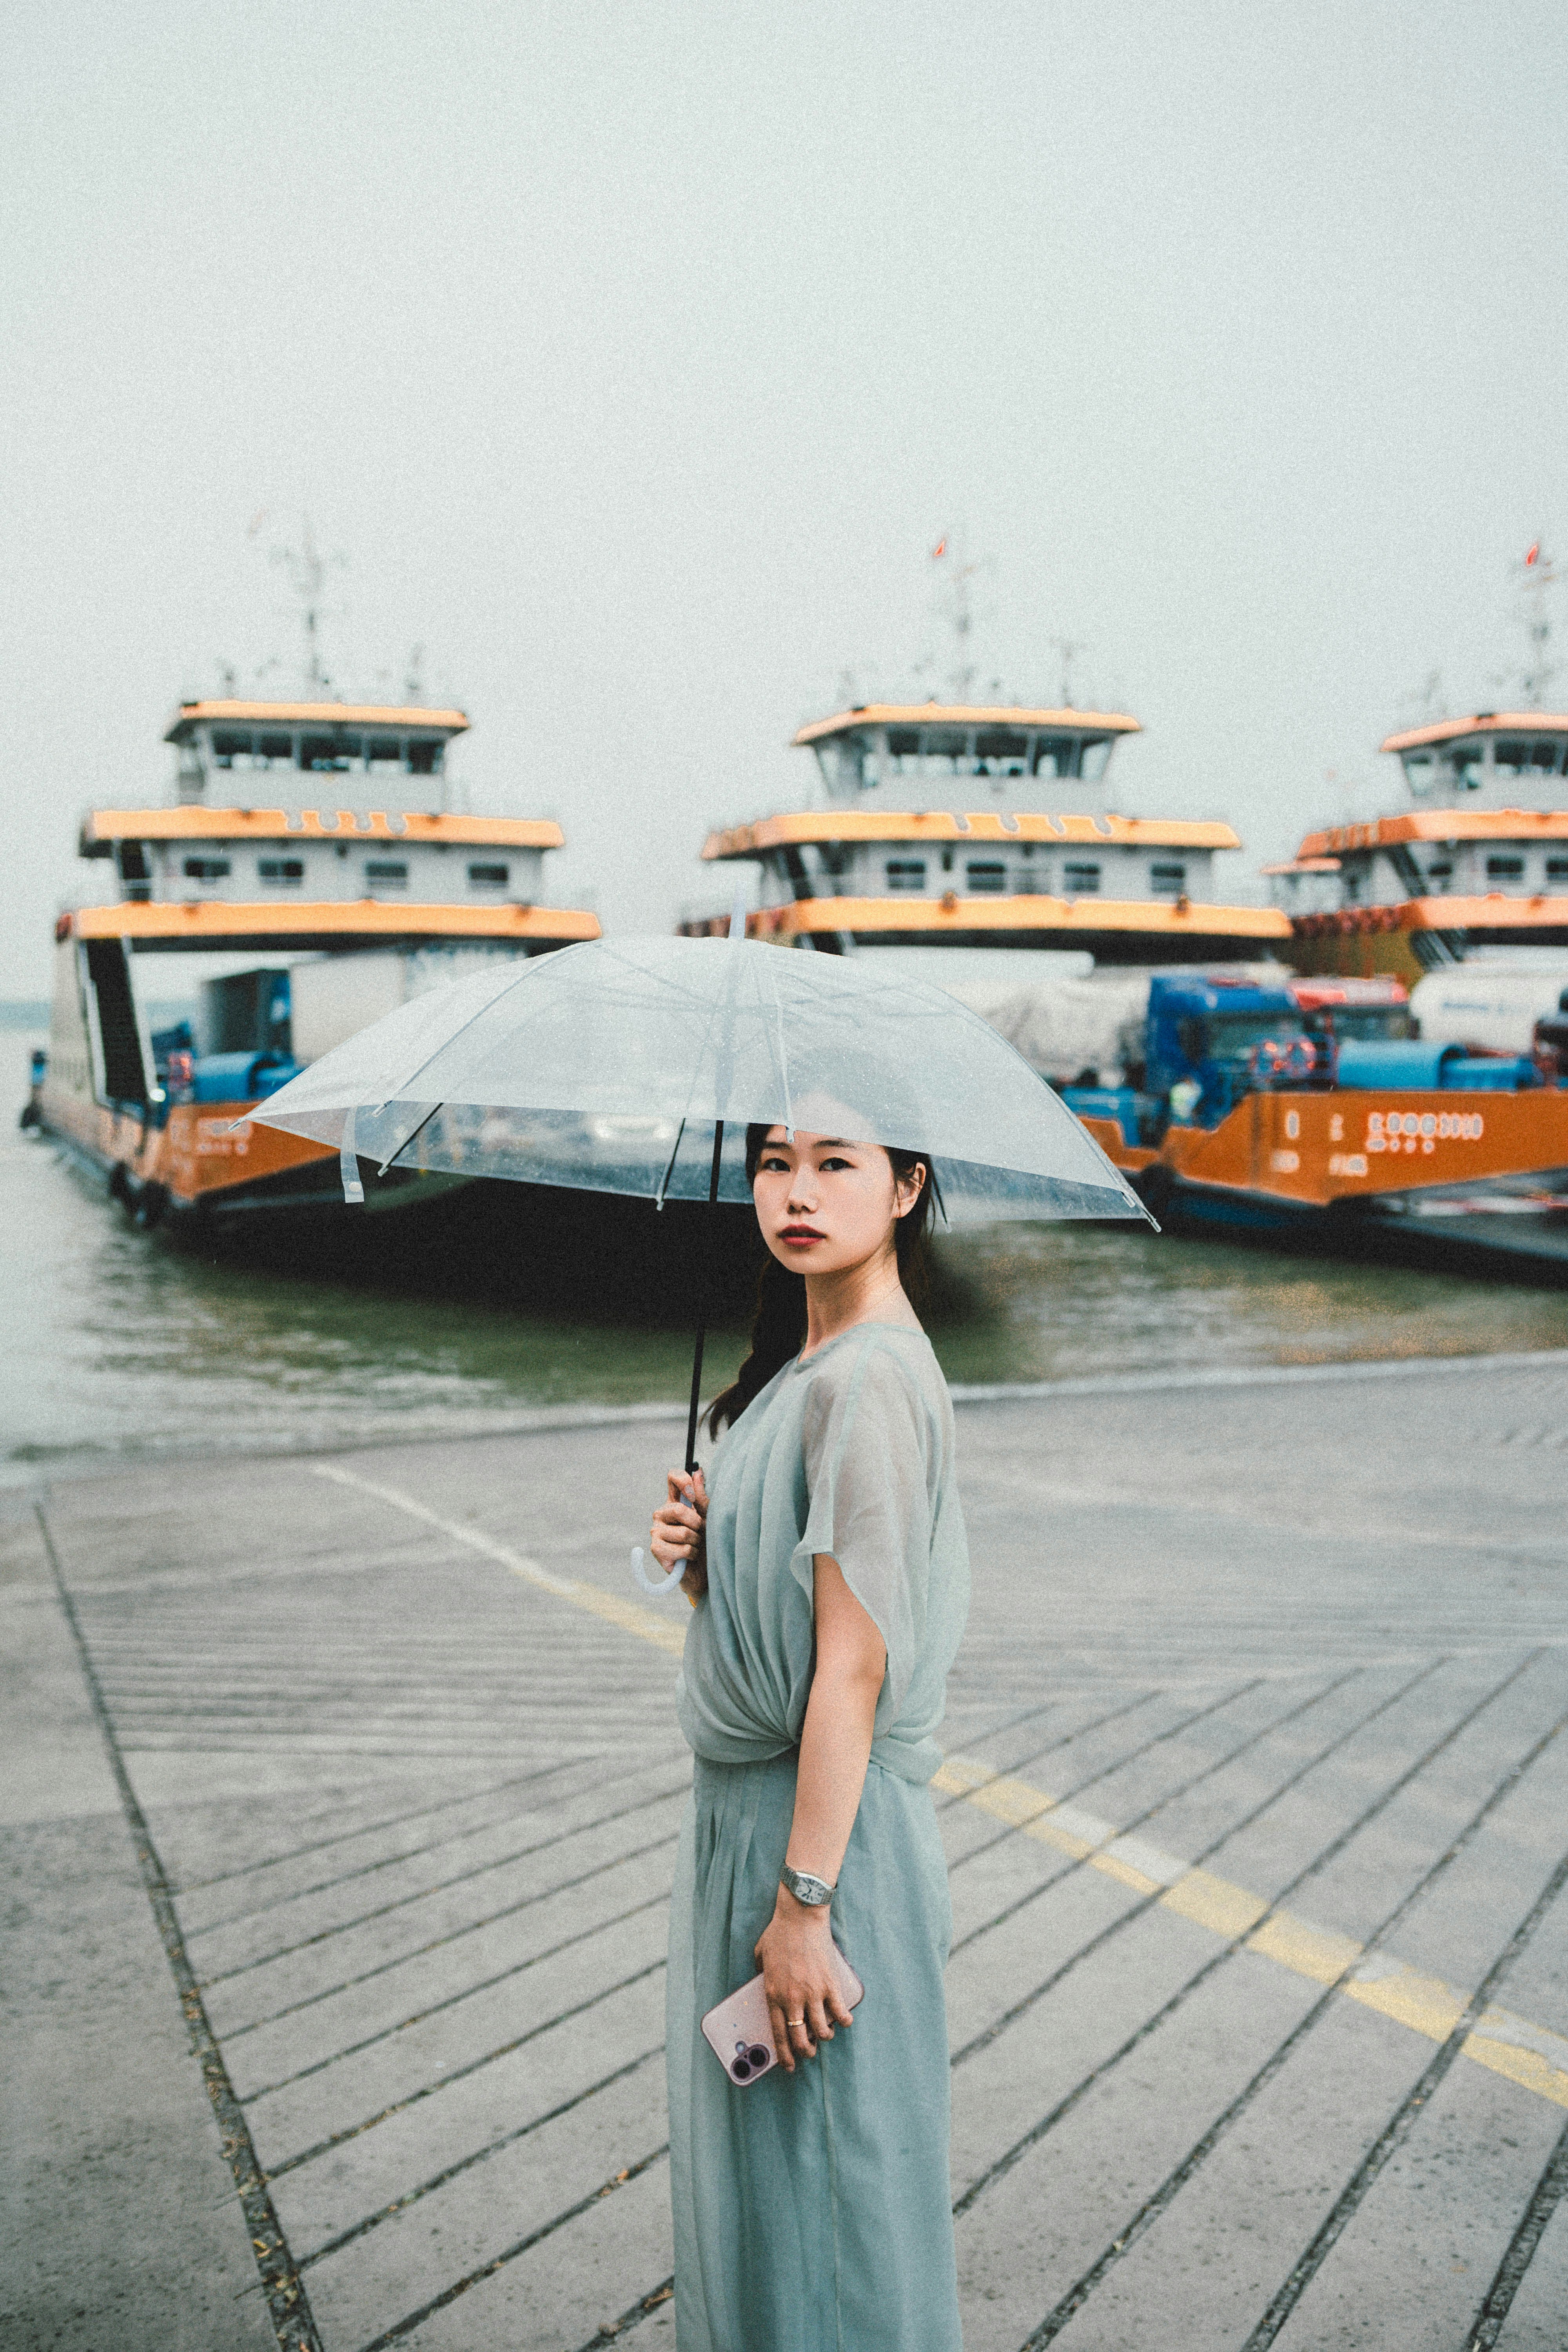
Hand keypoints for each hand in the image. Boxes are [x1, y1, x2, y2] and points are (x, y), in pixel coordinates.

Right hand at [649, 1468, 707, 1601]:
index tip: (694, 1497)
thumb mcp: (709, 1517)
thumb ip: (702, 1497)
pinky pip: (681, 1548)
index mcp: (675, 1501)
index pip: (672, 1478)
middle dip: (697, 1524)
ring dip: (697, 1542)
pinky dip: (692, 1554)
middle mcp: (662, 1513)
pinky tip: (689, 1557)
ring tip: (695, 1546)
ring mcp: (656, 1531)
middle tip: (700, 1533)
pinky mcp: (656, 1549)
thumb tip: (698, 1472)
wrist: (705, 1570)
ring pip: (683, 1532)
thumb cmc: (707, 1541)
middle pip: (678, 1509)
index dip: (683, 1481)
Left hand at [754, 1887, 854, 2070]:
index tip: (788, 2065)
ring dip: (824, 2038)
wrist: (800, 1916)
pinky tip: (844, 2021)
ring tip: (826, 2035)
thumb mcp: (760, 1954)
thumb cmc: (779, 1932)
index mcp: (772, 1994)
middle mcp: (792, 1998)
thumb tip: (762, 1978)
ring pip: (821, 2031)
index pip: (778, 2034)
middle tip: (808, 2053)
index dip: (784, 2054)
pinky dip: (843, 2020)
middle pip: (800, 2038)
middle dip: (805, 2052)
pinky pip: (839, 2012)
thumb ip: (760, 1971)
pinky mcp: (829, 1984)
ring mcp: (812, 1993)